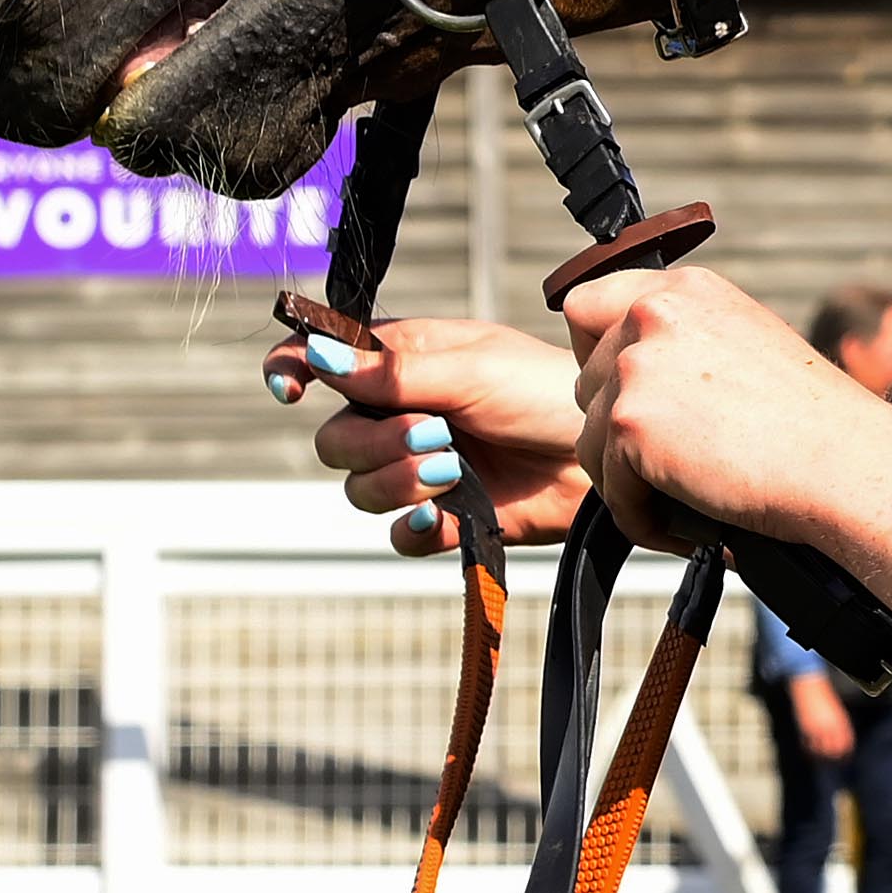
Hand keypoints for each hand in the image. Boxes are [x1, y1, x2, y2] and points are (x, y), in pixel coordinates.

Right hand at [281, 312, 593, 553]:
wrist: (600, 454)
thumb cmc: (548, 392)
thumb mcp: (474, 369)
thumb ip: (395, 372)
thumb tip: (320, 357)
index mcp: (405, 362)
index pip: (325, 360)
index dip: (294, 369)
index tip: (291, 388)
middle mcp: (404, 413)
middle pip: (336, 438)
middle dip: (374, 442)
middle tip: (434, 435)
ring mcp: (423, 466)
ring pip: (359, 489)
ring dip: (395, 482)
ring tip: (452, 469)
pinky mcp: (448, 515)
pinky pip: (400, 535)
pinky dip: (414, 527)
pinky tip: (443, 515)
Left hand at [564, 263, 891, 554]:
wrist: (846, 462)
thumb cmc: (815, 421)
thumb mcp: (748, 345)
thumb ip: (687, 343)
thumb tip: (640, 376)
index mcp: (687, 289)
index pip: (587, 303)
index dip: (594, 352)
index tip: (623, 389)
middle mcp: (655, 312)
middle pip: (585, 379)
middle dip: (618, 427)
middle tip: (666, 462)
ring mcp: (637, 363)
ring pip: (589, 437)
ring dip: (627, 478)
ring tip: (681, 502)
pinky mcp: (629, 421)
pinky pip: (609, 486)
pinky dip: (641, 516)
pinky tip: (685, 524)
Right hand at [787, 665, 855, 760]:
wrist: (811, 687)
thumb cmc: (825, 698)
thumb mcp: (836, 712)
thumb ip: (839, 726)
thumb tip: (841, 740)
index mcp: (840, 722)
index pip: (846, 744)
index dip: (845, 753)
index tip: (844, 758)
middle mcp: (830, 727)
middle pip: (834, 751)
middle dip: (833, 758)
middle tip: (831, 762)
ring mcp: (817, 729)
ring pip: (820, 751)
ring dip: (819, 756)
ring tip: (818, 759)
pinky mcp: (806, 728)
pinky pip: (808, 745)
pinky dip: (808, 751)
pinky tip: (808, 751)